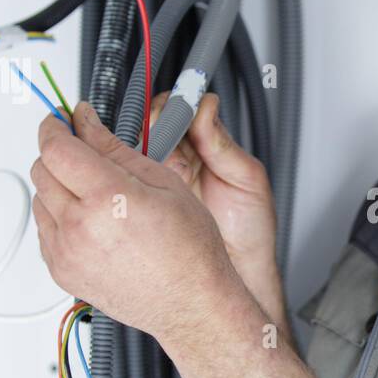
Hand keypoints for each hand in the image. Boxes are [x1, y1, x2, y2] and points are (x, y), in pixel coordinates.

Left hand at [31, 101, 237, 340]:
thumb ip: (114, 147)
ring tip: (95, 193)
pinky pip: (45, 231)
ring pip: (40, 200)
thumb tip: (86, 123)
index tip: (62, 120)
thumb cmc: (190, 250)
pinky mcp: (63, 272)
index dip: (55, 127)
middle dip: (59, 153)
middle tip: (83, 151)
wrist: (192, 303)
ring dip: (59, 186)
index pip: (56, 148)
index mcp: (108, 199)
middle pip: (42, 170)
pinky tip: (92, 220)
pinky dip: (60, 217)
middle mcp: (80, 227)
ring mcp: (67, 253)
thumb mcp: (163, 182)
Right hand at [142, 91, 278, 295]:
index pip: (180, 110)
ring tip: (152, 163)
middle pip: (151, 125)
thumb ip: (224, 144)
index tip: (174, 108)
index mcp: (206, 146)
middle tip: (160, 136)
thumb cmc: (250, 230)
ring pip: (135, 150)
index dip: (173, 105)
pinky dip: (128, 177)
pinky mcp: (145, 201)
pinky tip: (138, 182)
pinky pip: (128, 181)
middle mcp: (180, 159)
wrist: (240, 272)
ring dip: (138, 150)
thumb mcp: (247, 180)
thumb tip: (207, 106)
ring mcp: (160, 180)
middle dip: (152, 124)